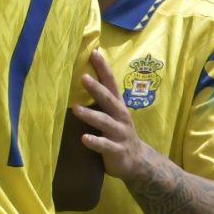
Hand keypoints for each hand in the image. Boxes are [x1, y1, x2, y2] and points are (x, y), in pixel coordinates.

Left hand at [73, 50, 154, 181]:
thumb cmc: (118, 134)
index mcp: (118, 106)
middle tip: (82, 77)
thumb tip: (81, 78)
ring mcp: (120, 134)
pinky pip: (105, 145)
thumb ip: (102, 101)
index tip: (94, 52)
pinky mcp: (117, 150)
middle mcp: (120, 117)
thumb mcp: (113, 115)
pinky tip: (84, 138)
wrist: (137, 161)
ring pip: (105, 122)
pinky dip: (95, 141)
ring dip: (90, 115)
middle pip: (108, 100)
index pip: (111, 83)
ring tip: (76, 109)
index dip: (103, 68)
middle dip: (96, 88)